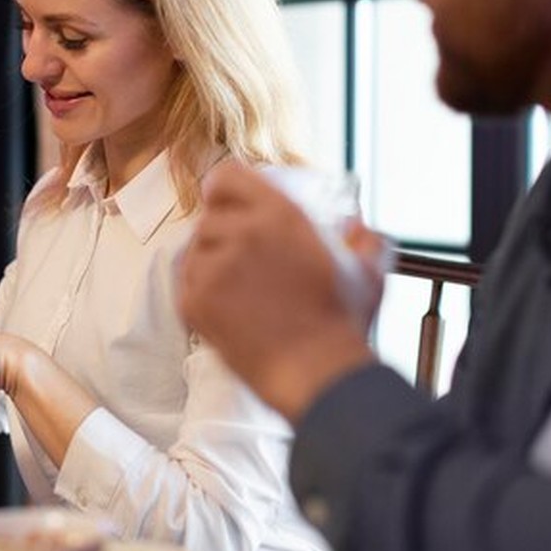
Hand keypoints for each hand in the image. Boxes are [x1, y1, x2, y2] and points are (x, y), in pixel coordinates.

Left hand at [178, 162, 385, 421]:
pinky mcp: (195, 301)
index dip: (227, 188)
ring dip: (211, 260)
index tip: (231, 202)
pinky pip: (186, 281)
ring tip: (239, 287)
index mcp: (278, 214)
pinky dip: (201, 290)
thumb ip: (362, 239)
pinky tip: (228, 306)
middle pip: (210, 216)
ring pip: (195, 248)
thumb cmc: (342, 323)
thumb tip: (355, 227)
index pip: (227, 176)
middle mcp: (241, 232)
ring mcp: (213, 267)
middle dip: (224, 232)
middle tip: (243, 257)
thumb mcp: (364, 269)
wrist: (316, 374)